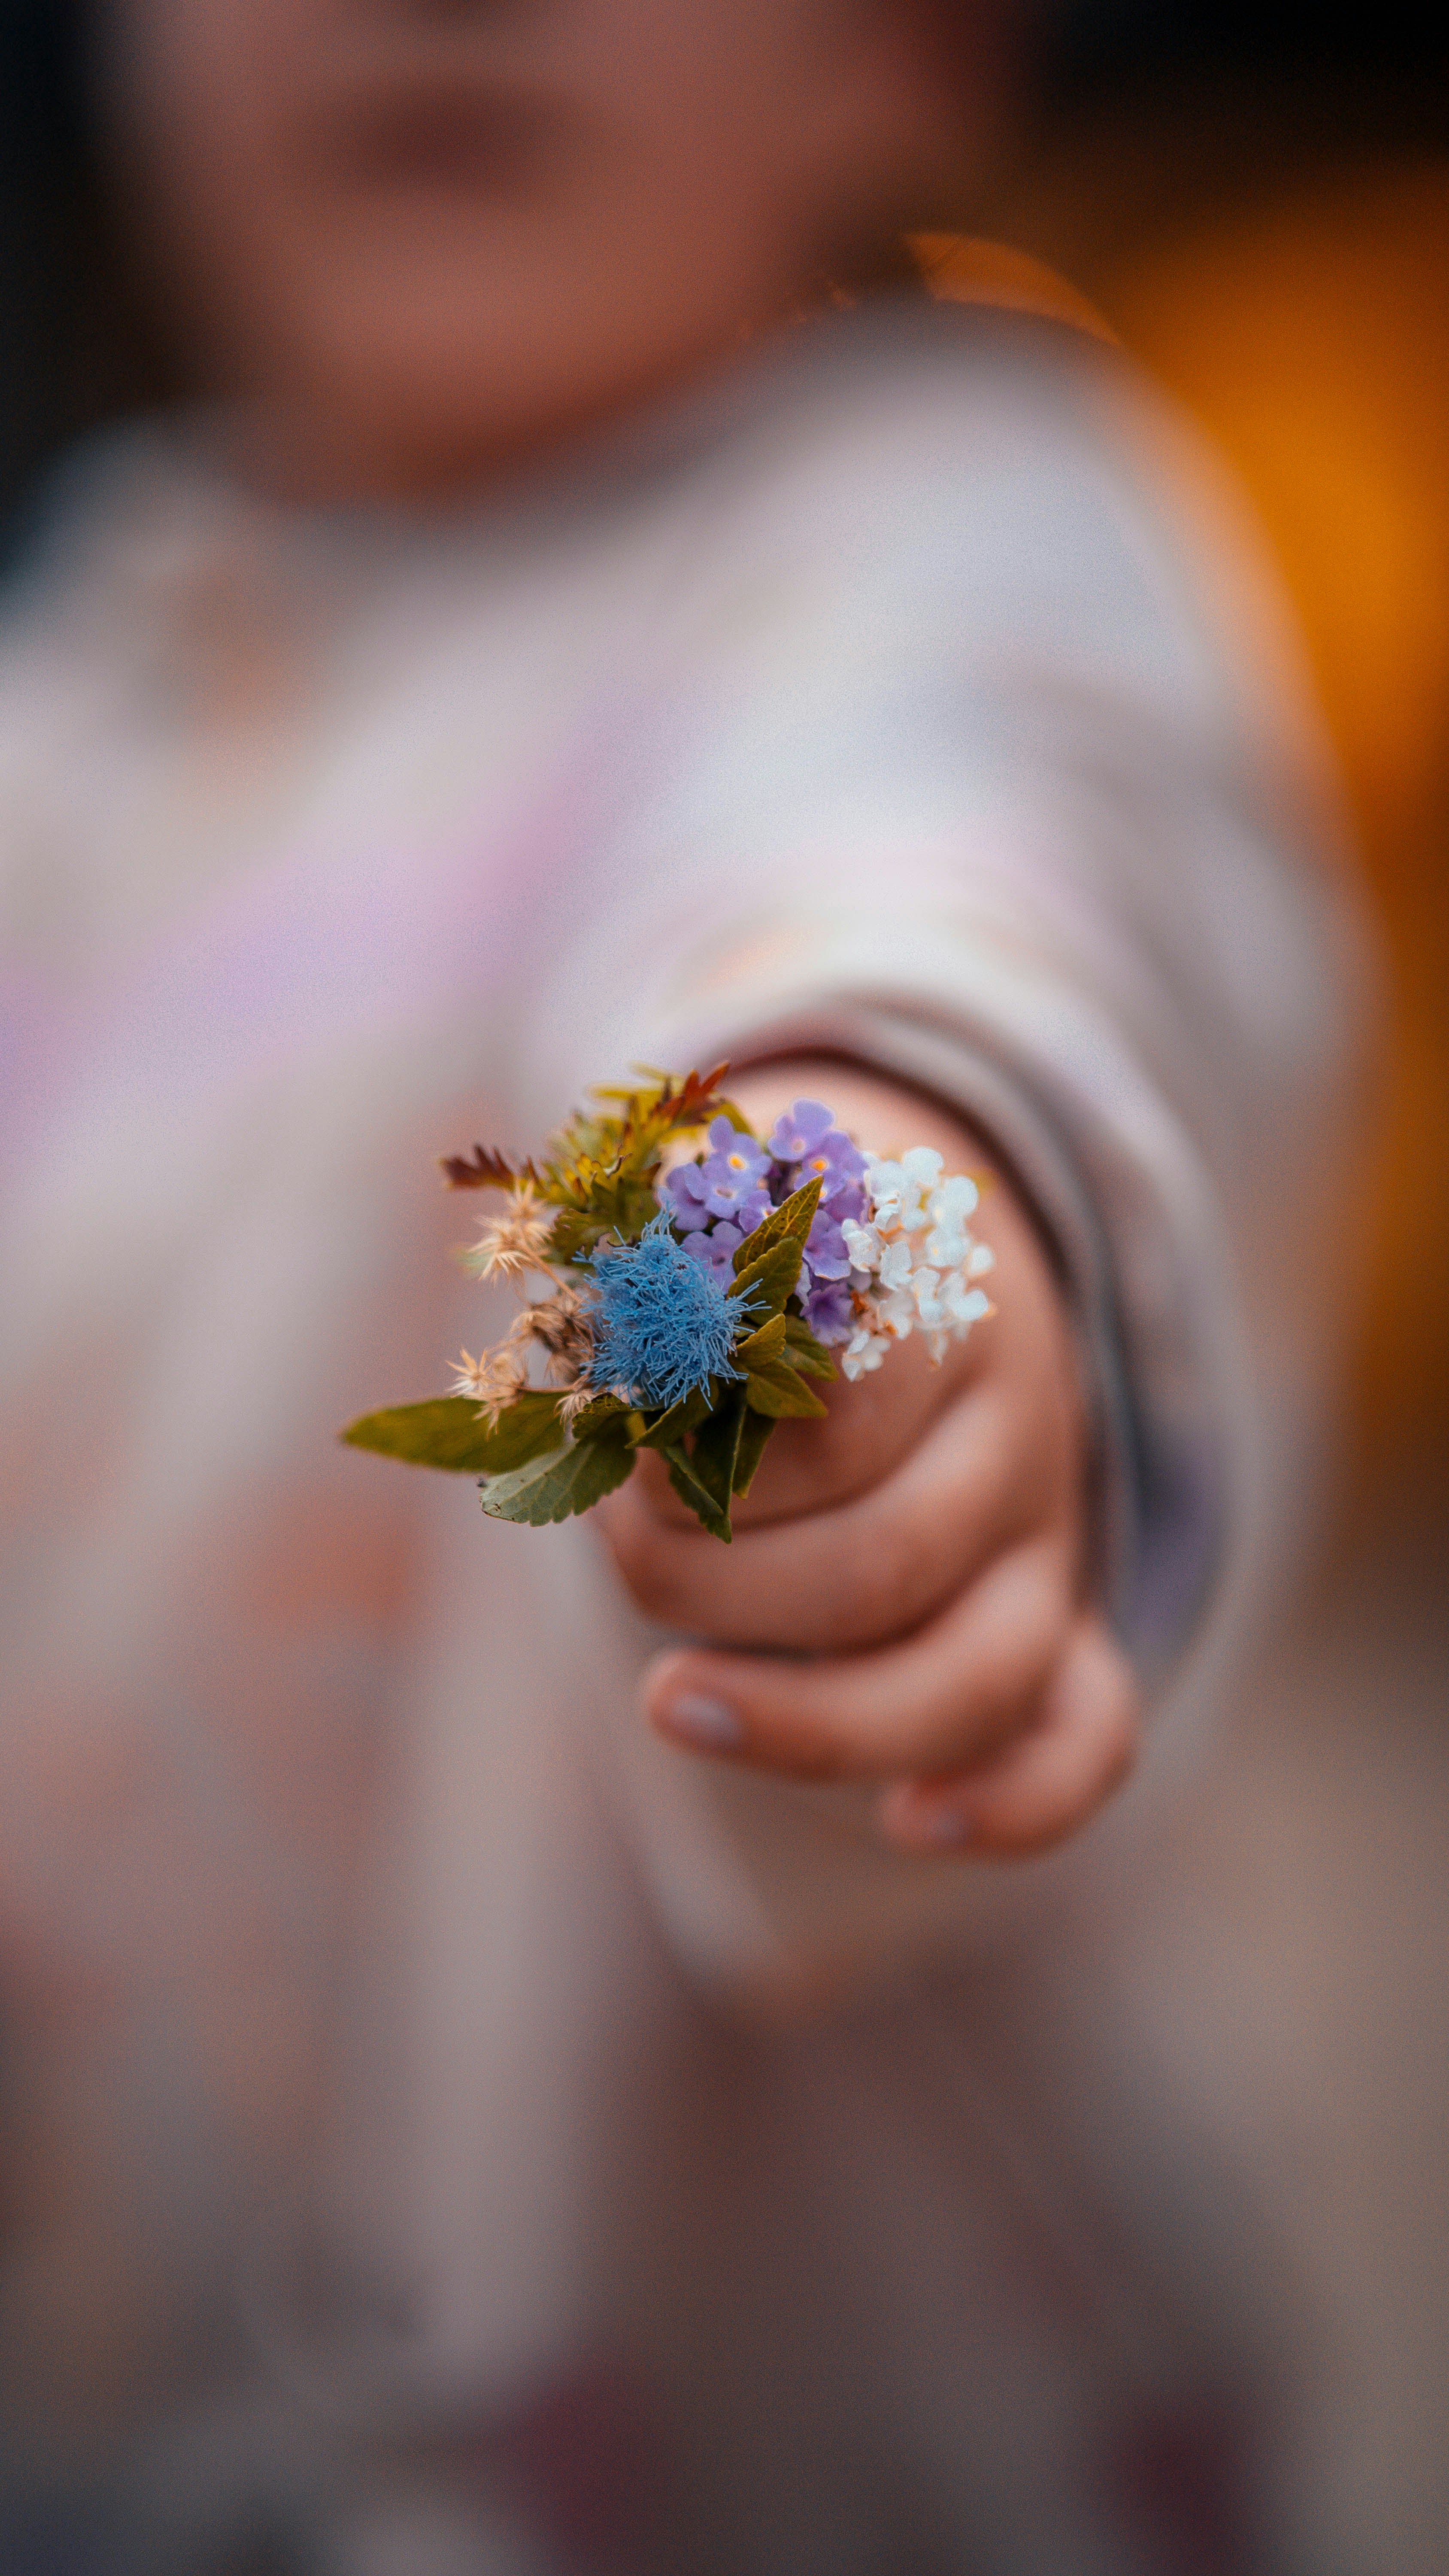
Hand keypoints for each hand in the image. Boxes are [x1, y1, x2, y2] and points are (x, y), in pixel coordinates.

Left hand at [597, 1063, 1138, 1856]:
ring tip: (668, 1703)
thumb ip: (657, 1246)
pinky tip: (912, 1825)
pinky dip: (1016, 1800)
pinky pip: (1086, 1740)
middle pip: (883, 1563)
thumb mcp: (704, 1207)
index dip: (702, 1452)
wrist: (898, 1245)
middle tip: (620, 1544)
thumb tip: (611, 1318)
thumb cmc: (755, 1245)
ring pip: (977, 1675)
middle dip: (712, 1585)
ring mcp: (1050, 1540)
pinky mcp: (1060, 1628)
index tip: (613, 1438)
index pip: (839, 1413)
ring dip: (809, 1718)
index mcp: (937, 1302)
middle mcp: (1015, 1426)